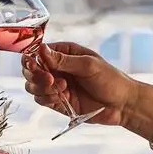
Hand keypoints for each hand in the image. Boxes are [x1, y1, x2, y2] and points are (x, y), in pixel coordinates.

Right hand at [22, 41, 142, 130]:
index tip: (35, 66)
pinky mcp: (58, 102)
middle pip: (31, 70)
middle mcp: (57, 68)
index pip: (37, 52)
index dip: (31, 59)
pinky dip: (46, 99)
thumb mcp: (88, 65)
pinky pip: (41, 99)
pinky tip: (61, 98)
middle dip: (36, 76)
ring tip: (61, 90)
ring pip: (33, 86)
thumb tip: (41, 49)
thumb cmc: (111, 79)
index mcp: (64, 53)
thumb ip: (63, 60)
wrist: (122, 105)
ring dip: (41, 88)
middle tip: (50, 80)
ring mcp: (57, 85)